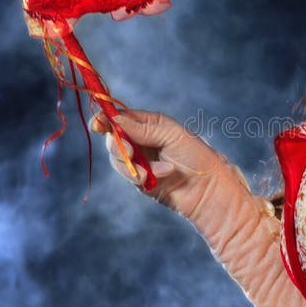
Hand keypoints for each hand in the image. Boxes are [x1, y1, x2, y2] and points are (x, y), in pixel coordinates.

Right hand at [91, 109, 230, 219]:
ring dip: (131, 165)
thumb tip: (115, 120)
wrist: (207, 188)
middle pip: (113, 138)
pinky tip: (156, 177)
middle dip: (118, 145)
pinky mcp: (140, 179)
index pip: (121, 117)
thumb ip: (143, 128)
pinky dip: (139, 176)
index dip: (105, 119)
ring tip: (152, 171)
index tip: (97, 123)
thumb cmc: (196, 156)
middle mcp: (142, 140)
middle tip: (130, 152)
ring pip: (117, 158)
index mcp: (151, 123)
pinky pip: (128, 175)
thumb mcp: (171, 135)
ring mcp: (140, 160)